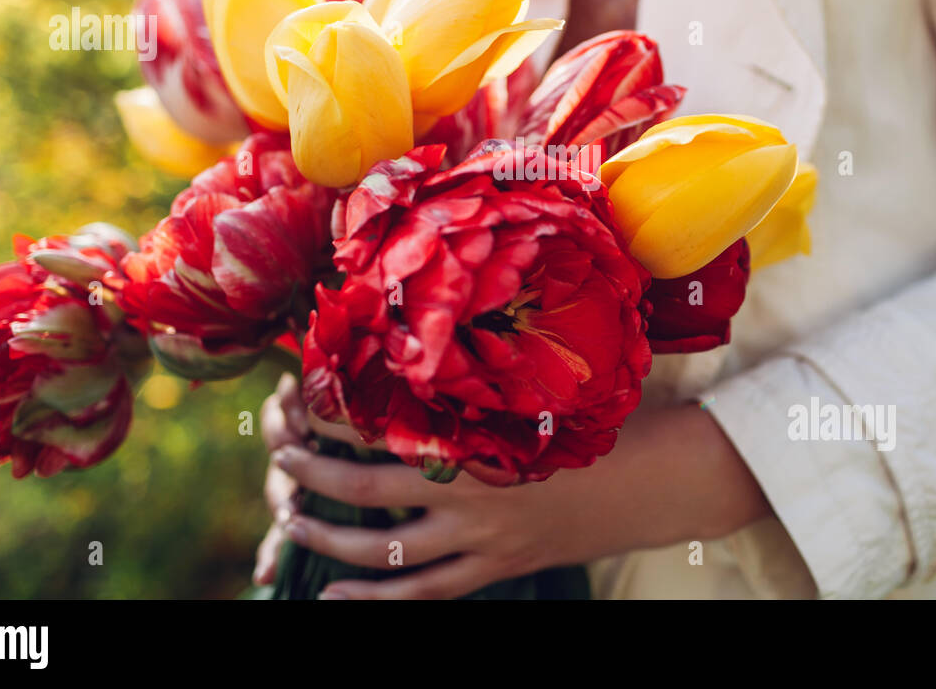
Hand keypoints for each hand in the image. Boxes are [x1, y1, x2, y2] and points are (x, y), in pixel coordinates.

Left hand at [252, 373, 769, 597]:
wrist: (657, 480)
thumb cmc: (599, 414)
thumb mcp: (544, 384)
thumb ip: (485, 372)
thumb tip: (430, 334)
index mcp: (481, 434)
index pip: (386, 423)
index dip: (336, 411)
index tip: (303, 390)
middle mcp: (472, 489)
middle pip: (369, 487)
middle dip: (312, 469)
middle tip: (278, 449)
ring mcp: (483, 536)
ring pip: (386, 548)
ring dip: (329, 535)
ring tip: (289, 515)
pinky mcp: (496, 566)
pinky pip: (424, 593)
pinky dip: (375, 601)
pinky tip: (331, 599)